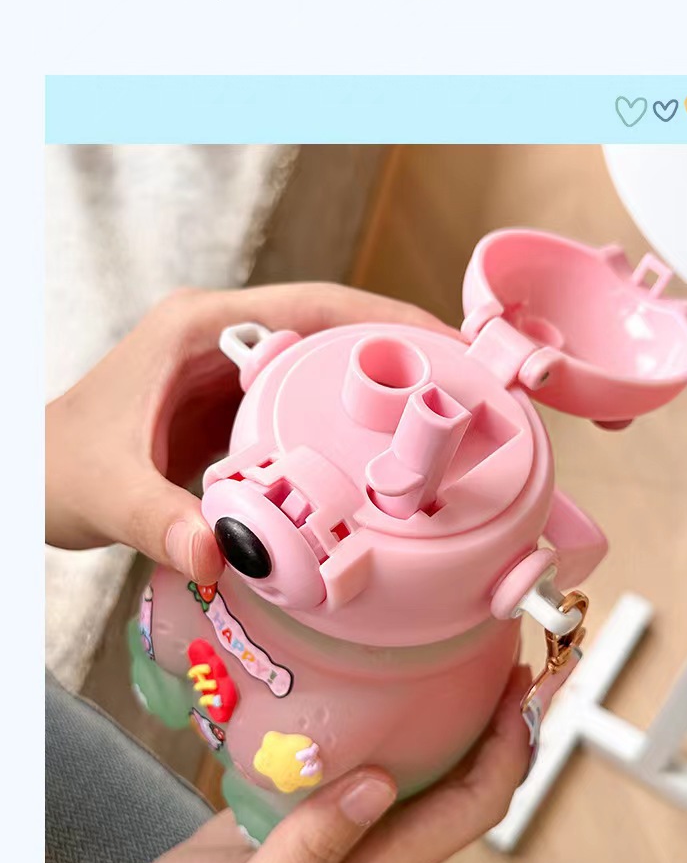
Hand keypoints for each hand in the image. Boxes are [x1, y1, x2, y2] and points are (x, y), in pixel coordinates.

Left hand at [45, 282, 448, 583]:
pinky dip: (345, 429)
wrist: (25, 480)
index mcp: (198, 327)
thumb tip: (223, 556)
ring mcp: (229, 374)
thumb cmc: (51, 467)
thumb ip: (162, 521)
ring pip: (322, 371)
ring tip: (444, 424)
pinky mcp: (233, 413)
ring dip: (377, 394)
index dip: (381, 320)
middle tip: (466, 391)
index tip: (443, 345)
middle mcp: (220, 338)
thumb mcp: (105, 491)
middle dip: (398, 355)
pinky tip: (383, 463)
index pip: (310, 305)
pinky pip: (304, 411)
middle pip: (331, 331)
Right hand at [49, 660, 556, 862]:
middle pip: (472, 784)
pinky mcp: (329, 801)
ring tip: (471, 649)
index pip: (473, 810)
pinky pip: (389, 753)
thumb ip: (309, 850)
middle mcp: (384, 845)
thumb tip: (377, 784)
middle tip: (508, 649)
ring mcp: (359, 823)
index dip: (506, 752)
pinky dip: (411, 714)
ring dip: (466, 714)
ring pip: (437, 766)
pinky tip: (397, 671)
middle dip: (503, 723)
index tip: (512, 689)